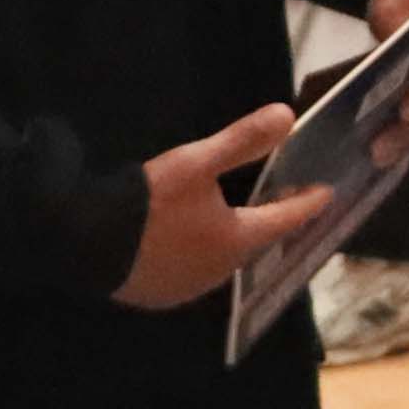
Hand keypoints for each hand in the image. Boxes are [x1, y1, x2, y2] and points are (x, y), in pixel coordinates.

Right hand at [112, 103, 313, 311]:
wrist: (82, 242)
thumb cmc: (146, 202)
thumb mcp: (195, 163)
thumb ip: (242, 141)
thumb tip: (288, 115)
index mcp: (238, 240)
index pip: (286, 219)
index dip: (306, 203)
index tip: (326, 193)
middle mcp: (221, 271)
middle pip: (257, 241)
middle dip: (273, 220)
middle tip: (287, 200)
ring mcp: (189, 287)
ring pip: (226, 258)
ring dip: (237, 238)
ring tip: (245, 217)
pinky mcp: (159, 293)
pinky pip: (194, 270)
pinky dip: (205, 252)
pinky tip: (197, 239)